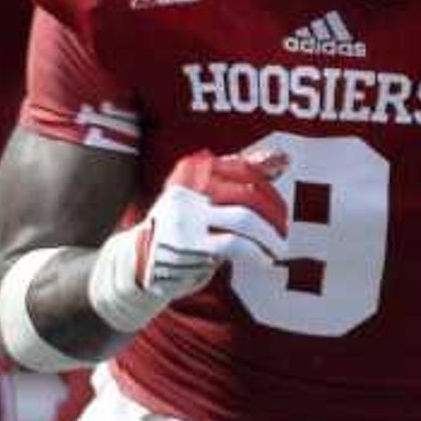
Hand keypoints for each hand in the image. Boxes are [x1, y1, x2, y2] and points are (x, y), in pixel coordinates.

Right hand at [127, 146, 291, 302]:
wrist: (137, 261)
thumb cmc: (182, 228)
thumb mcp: (206, 197)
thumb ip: (241, 178)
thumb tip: (283, 158)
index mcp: (192, 169)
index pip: (244, 168)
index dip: (270, 189)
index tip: (281, 209)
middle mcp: (188, 187)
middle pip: (249, 193)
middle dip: (275, 214)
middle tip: (284, 231)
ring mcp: (186, 215)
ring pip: (245, 219)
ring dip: (270, 236)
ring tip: (278, 248)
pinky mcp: (188, 244)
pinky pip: (235, 244)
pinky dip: (257, 252)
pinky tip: (264, 260)